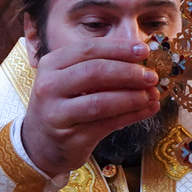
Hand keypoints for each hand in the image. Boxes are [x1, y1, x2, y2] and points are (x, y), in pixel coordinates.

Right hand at [18, 38, 160, 177]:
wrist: (39, 144)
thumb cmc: (62, 105)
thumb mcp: (69, 80)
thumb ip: (98, 68)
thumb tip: (141, 62)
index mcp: (51, 64)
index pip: (88, 49)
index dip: (118, 48)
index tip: (143, 50)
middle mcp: (49, 87)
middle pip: (95, 72)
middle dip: (128, 72)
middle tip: (151, 76)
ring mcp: (57, 114)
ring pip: (101, 102)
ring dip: (132, 97)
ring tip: (152, 94)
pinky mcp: (69, 138)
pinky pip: (106, 124)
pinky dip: (132, 116)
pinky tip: (147, 109)